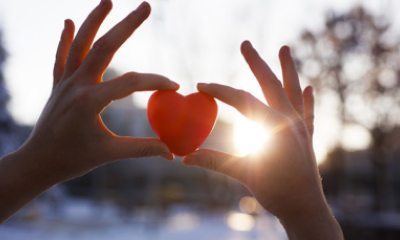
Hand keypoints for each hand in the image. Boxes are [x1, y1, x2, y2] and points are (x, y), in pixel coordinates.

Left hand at [0, 0, 177, 221]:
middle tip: (147, 5)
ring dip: (94, 19)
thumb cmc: (74, 160)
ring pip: (80, 43)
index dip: (155, 82)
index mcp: (91, 102)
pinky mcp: (58, 84)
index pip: (130, 83)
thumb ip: (142, 149)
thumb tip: (171, 152)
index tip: (174, 86)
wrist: (38, 162)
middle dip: (127, 25)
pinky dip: (65, 38)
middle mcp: (77, 85)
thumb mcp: (110, 154)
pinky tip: (68, 21)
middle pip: (104, 46)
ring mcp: (65, 82)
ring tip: (109, 0)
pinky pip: (61, 56)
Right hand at [184, 41, 342, 238]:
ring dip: (287, 69)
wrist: (306, 210)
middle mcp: (290, 120)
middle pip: (270, 84)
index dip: (220, 91)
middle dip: (256, 63)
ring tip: (285, 48)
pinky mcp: (307, 136)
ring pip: (292, 91)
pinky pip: (308, 112)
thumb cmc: (276, 192)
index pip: (242, 100)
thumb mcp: (244, 173)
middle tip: (245, 44)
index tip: (201, 86)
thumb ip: (215, 161)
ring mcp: (301, 127)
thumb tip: (185, 158)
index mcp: (274, 126)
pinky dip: (307, 99)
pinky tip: (309, 87)